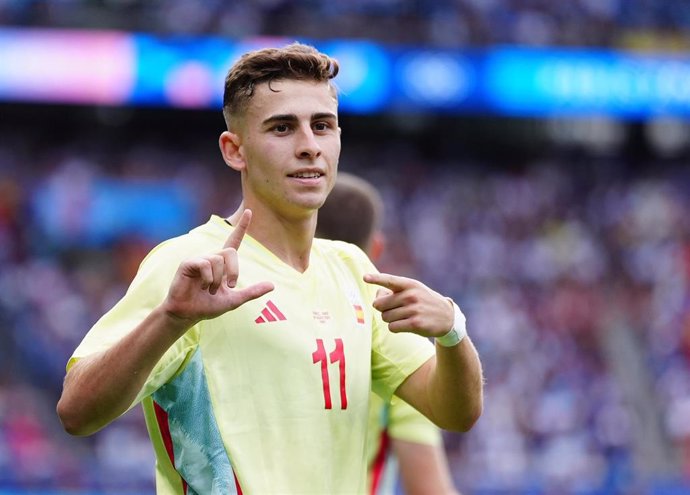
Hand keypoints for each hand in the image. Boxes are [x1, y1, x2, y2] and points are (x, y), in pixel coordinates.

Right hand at [162, 209, 273, 328]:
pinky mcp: (188, 263)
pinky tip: (202, 287)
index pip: (234, 241)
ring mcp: (199, 259)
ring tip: (209, 290)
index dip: (242, 227)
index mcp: (222, 264)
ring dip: (217, 280)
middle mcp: (212, 257)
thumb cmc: (208, 306)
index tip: (250, 212)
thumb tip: (272, 286)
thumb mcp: (234, 299)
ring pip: (218, 259)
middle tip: (229, 286)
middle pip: (231, 252)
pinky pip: (205, 263)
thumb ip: (252, 292)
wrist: (188, 314)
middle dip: (233, 271)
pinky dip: (207, 278)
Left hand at [364, 273, 452, 337]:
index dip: (376, 279)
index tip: (365, 277)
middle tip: (395, 309)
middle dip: (383, 309)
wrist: (447, 317)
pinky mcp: (415, 324)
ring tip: (404, 317)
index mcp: (409, 284)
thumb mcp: (412, 290)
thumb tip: (376, 299)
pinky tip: (405, 325)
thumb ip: (392, 291)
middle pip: (380, 304)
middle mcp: (411, 295)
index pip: (389, 280)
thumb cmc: (423, 302)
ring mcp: (414, 309)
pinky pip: (392, 327)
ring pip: (385, 317)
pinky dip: (395, 327)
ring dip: (390, 319)